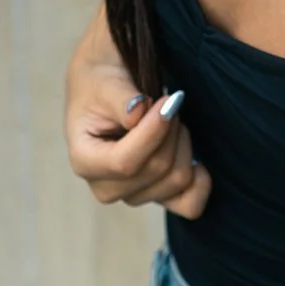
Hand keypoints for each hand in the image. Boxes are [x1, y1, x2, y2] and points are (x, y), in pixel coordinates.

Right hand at [64, 11, 211, 218]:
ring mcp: (133, 194)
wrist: (106, 87)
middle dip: (171, 130)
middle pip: (157, 170)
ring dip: (182, 143)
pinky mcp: (157, 194)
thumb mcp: (106, 81)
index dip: (154, 132)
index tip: (168, 99)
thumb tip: (137, 113)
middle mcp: (106, 186)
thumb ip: (122, 98)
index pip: (125, 162)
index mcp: (84, 160)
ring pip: (177, 180)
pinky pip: (189, 204)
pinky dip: (200, 181)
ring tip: (171, 119)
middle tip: (168, 102)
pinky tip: (198, 157)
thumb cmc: (102, 82)